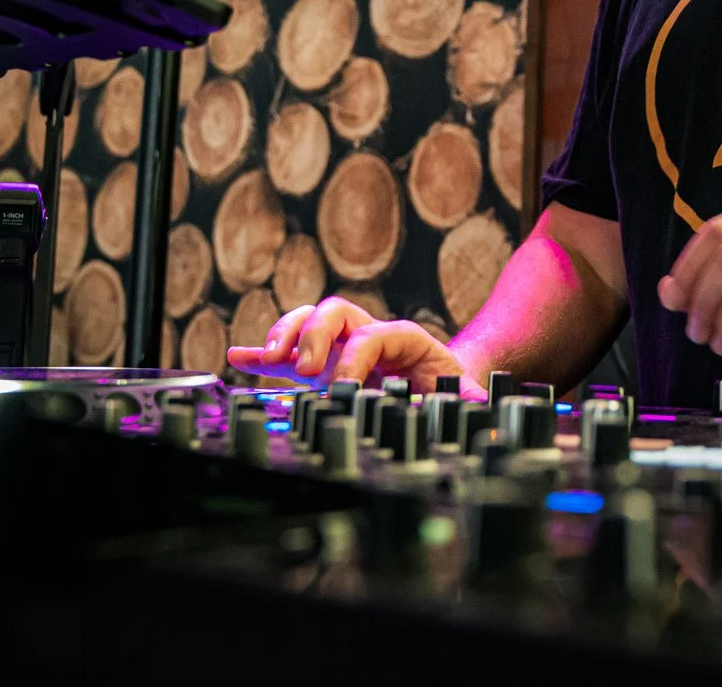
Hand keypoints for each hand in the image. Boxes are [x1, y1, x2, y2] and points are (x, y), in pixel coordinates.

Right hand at [224, 296, 473, 393]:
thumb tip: (484, 408)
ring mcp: (342, 347)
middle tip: (302, 367)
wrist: (447, 383)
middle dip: (313, 334)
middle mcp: (368, 335)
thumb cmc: (454, 389)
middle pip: (334, 313)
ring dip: (284, 335)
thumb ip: (472, 400)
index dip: (355, 356)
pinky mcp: (324, 365)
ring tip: (266, 357)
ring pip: (308, 323)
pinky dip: (262, 354)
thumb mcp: (467, 394)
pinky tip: (237, 356)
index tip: (344, 387)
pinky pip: (289, 356)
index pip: (372, 334)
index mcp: (404, 340)